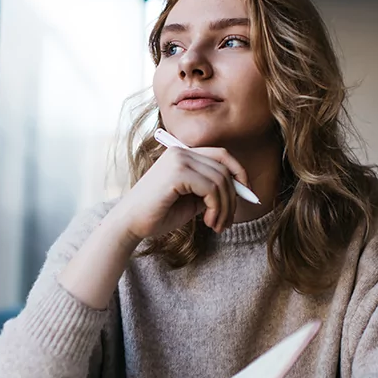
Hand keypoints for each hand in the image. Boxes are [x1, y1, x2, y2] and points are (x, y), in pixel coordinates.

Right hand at [115, 146, 250, 240]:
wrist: (130, 224)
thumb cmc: (158, 214)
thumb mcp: (192, 200)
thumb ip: (211, 190)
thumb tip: (240, 190)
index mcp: (183, 154)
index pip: (222, 155)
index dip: (239, 173)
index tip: (247, 195)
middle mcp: (181, 152)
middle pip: (225, 168)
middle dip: (233, 198)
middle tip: (227, 222)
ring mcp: (178, 159)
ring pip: (221, 180)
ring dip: (225, 207)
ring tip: (217, 226)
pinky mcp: (177, 173)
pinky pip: (211, 188)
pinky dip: (216, 207)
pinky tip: (208, 222)